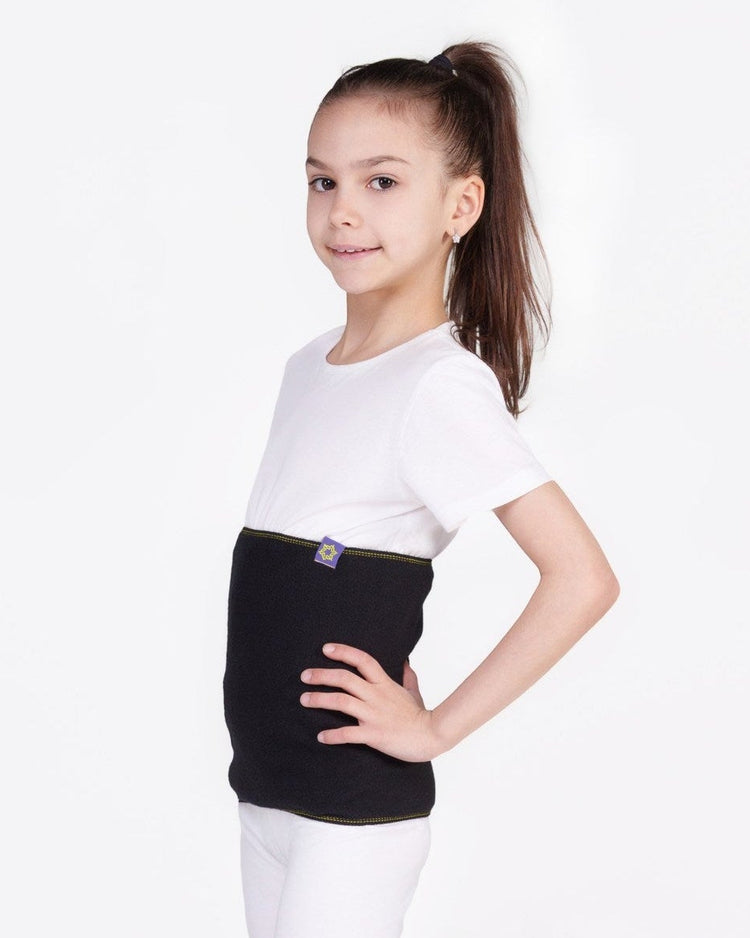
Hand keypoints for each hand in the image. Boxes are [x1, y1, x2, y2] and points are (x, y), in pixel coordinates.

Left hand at [299, 643, 439, 762]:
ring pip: (341, 702)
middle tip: (304, 676)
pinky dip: (332, 735)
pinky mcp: (374, 735)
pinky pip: (348, 734)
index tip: (325, 648)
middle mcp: (376, 696)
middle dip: (321, 675)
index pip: (362, 660)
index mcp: (385, 683)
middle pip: (344, 679)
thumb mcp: (415, 692)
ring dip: (319, 700)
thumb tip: (406, 662)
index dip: (343, 652)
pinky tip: (320, 737)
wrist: (432, 736)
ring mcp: (374, 715)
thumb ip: (408, 677)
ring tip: (304, 700)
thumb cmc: (422, 715)